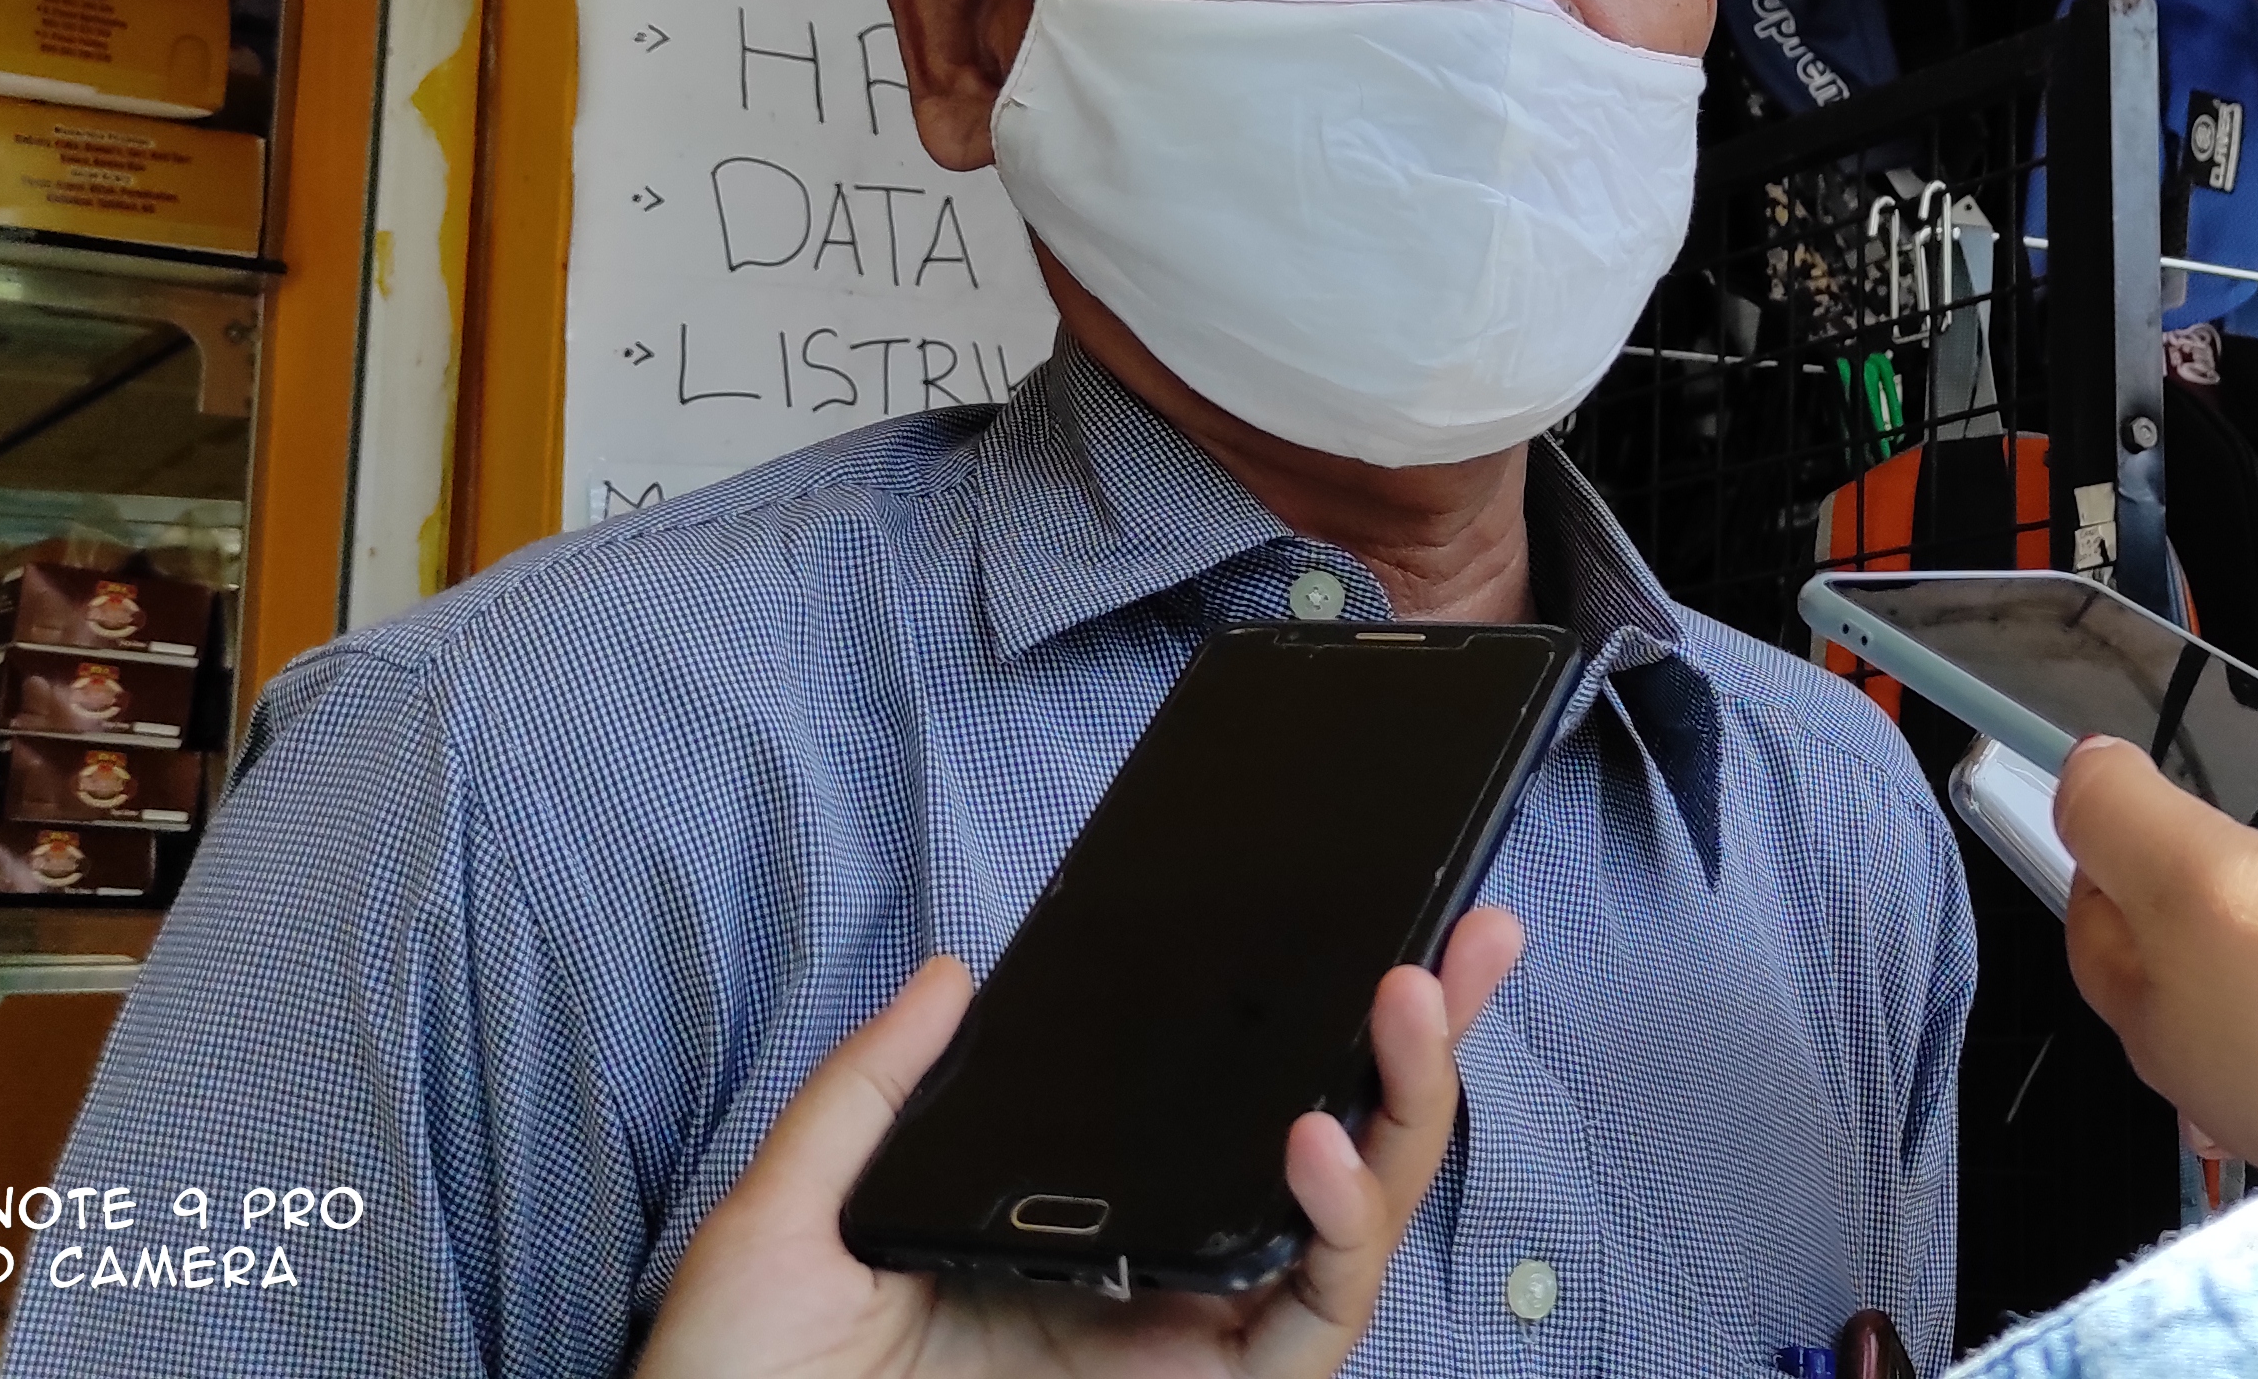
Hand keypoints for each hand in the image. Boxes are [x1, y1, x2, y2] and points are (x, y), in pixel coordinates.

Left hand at [636, 908, 1524, 1378]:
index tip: (1349, 922)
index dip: (1294, 1029)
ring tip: (1406, 1006)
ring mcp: (1184, 1357)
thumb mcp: (787, 1218)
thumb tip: (949, 976)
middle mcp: (1155, 1294)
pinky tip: (1319, 1150)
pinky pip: (1308, 1327)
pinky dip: (1339, 1237)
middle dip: (1416, 1049)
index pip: (1216, 1116)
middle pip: (1328, 1158)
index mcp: (1077, 1233)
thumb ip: (872, 1096)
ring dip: (1404, 1115)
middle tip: (1471, 937)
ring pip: (1352, 1236)